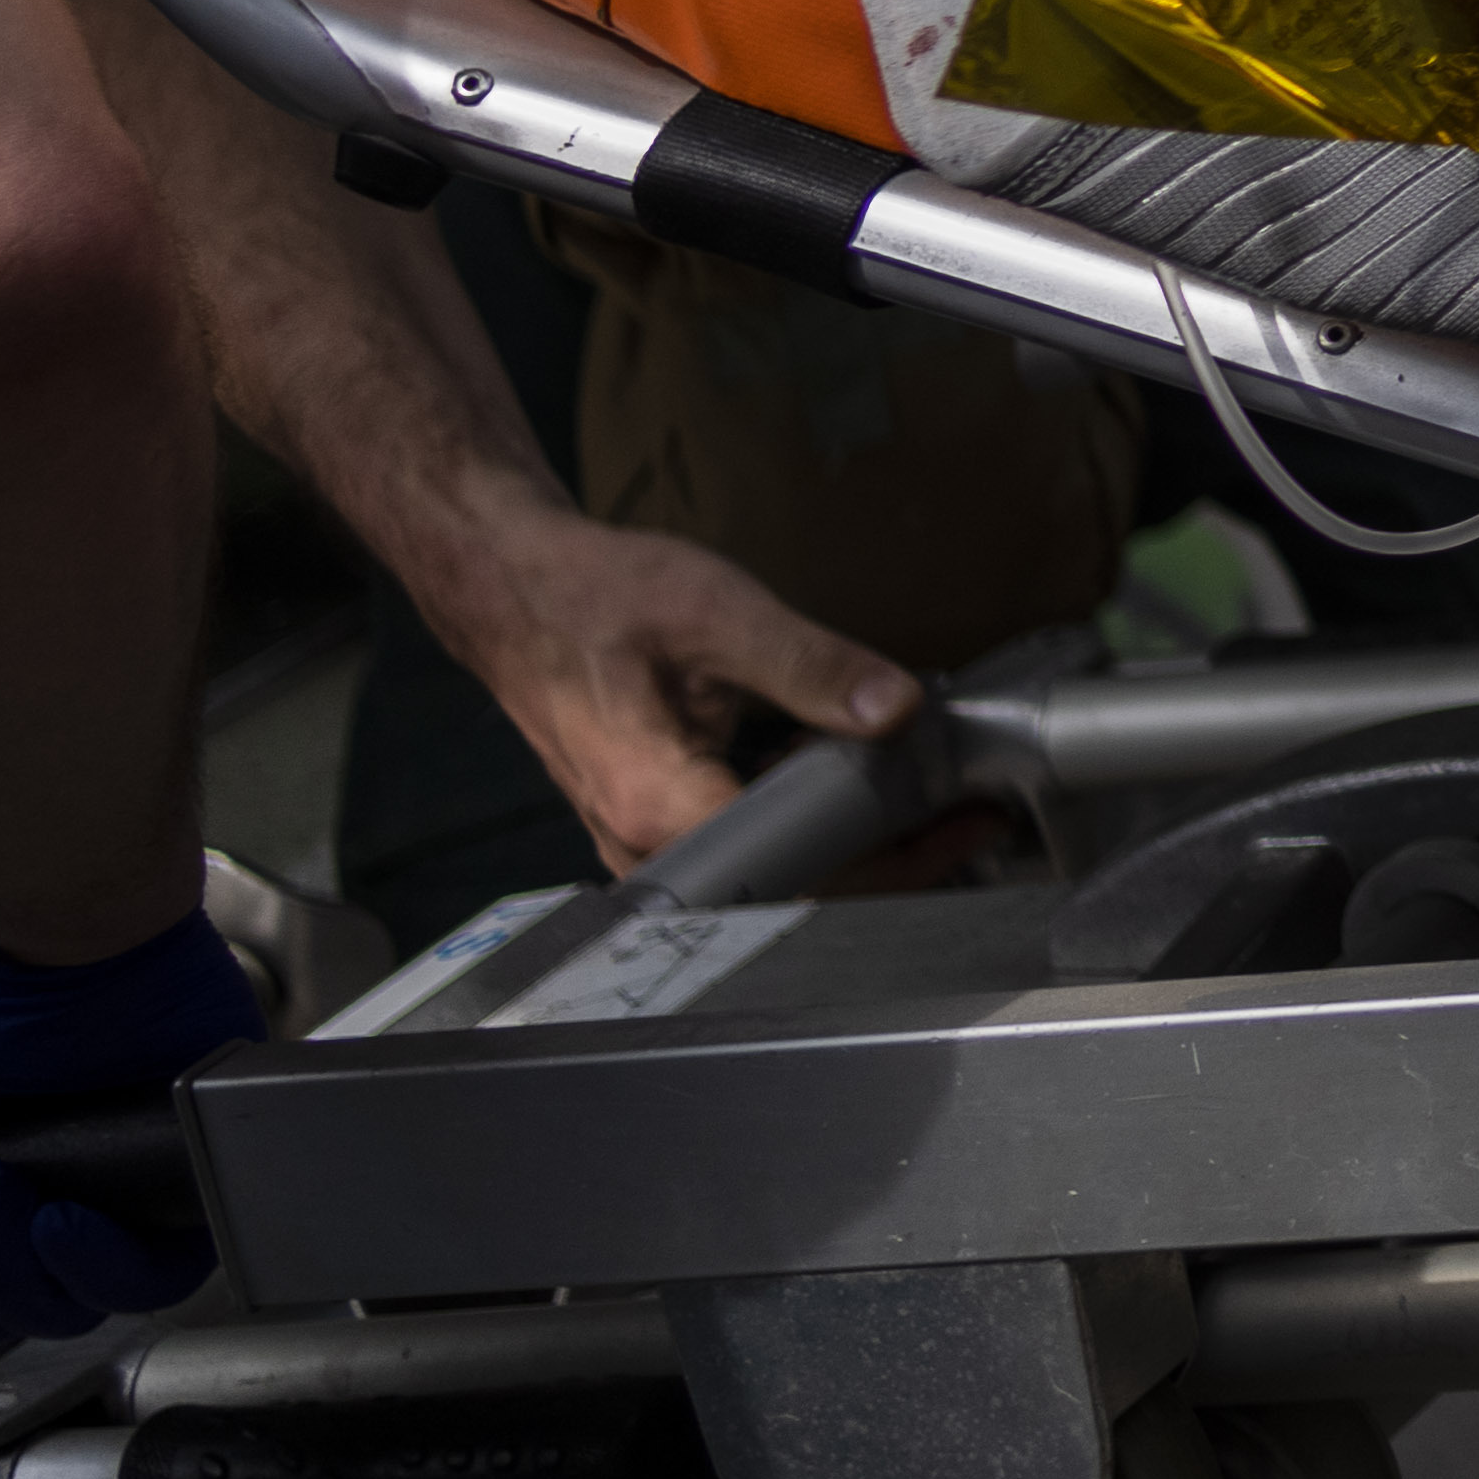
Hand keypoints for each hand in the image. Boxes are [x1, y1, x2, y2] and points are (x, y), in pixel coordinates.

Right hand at [433, 503, 924, 874]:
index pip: (800, 865)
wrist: (515, 594)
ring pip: (766, 872)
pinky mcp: (648, 824)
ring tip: (922, 796)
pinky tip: (832, 772)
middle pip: (789, 885)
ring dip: (846, 838)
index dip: (893, 854)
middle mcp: (643, 845)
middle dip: (887, 856)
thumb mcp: (719, 613)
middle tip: (963, 813)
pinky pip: (738, 845)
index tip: (962, 824)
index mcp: (658, 803)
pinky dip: (796, 816)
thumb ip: (812, 667)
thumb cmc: (595, 598)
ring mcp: (641, 843)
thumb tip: (898, 710)